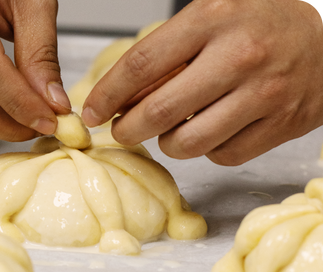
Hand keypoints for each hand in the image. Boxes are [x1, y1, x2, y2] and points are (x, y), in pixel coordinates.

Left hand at [82, 0, 322, 165]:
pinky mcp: (281, 126)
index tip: (92, 112)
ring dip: (169, 143)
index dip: (108, 95)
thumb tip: (125, 95)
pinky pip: (223, 155)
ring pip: (189, 143)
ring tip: (171, 129)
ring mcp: (264, 96)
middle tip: (121, 131)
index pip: (142, 64)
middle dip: (128, 130)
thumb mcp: (213, 14)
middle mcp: (239, 58)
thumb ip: (168, 51)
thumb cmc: (265, 19)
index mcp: (214, 19)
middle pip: (160, 112)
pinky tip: (211, 131)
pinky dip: (208, 150)